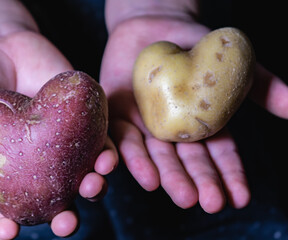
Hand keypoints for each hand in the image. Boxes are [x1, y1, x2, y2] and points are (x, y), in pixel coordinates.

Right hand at [0, 30, 117, 238]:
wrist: (9, 47)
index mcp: (3, 165)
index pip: (3, 203)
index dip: (4, 222)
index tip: (7, 234)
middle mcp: (36, 161)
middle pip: (53, 199)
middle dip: (62, 216)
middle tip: (67, 223)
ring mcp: (62, 144)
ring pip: (82, 176)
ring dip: (94, 187)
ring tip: (94, 185)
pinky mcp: (81, 122)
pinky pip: (99, 142)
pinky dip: (106, 152)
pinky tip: (108, 156)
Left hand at [100, 16, 253, 212]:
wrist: (154, 24)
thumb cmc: (195, 45)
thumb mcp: (232, 65)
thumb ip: (261, 86)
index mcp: (200, 125)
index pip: (217, 156)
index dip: (229, 176)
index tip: (241, 198)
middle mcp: (171, 133)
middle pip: (185, 162)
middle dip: (198, 183)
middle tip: (210, 203)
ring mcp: (144, 126)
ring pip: (154, 156)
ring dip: (167, 177)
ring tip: (183, 196)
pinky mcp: (118, 115)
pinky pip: (120, 138)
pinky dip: (128, 156)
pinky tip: (141, 175)